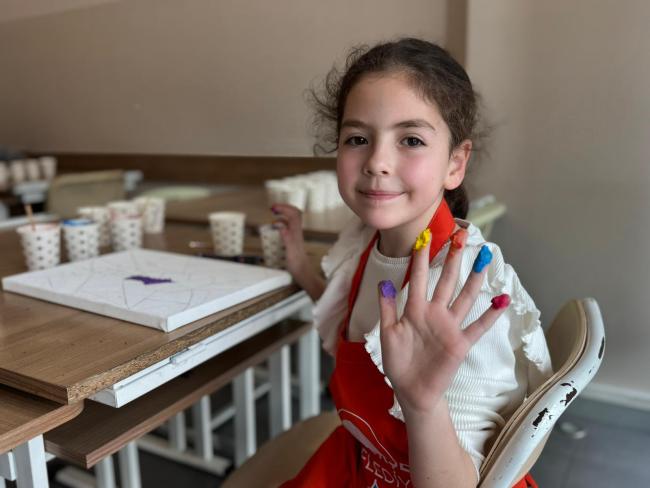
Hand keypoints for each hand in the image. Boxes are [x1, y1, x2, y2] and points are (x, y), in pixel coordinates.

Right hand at [270, 203, 308, 277]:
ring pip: (292, 219)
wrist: (303, 272)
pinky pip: (289, 226)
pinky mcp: (293, 240)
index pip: (293, 214)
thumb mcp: (290, 251)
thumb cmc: (297, 264)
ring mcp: (295, 235)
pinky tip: (276, 226)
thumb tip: (281, 226)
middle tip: (273, 207)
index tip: (273, 208)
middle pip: (294, 213)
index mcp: (296, 232)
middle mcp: (297, 232)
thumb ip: (287, 237)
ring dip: (283, 213)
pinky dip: (282, 222)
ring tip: (274, 212)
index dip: (284, 208)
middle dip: (284, 207)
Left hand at [377, 229, 509, 414]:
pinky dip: (490, 315)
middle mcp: (435, 313)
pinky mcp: (460, 343)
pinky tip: (501, 300)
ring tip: (484, 257)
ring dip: (474, 278)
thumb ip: (387, 307)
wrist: (410, 390)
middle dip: (453, 258)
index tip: (425, 236)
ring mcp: (449, 327)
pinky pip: (477, 327)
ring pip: (464, 297)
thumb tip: (384, 281)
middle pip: (446, 280)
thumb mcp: (387, 333)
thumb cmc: (398, 361)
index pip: (419, 277)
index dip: (422, 258)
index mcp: (415, 309)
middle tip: (461, 235)